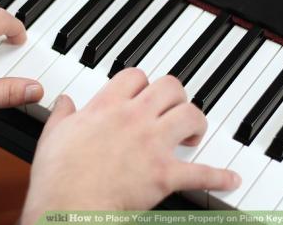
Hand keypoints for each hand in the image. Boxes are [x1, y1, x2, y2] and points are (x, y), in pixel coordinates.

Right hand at [22, 69, 240, 222]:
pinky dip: (218, 176)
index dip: (142, 82)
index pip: (134, 77)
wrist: (69, 204)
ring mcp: (152, 145)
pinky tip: (229, 178)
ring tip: (192, 133)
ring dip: (196, 122)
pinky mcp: (164, 175)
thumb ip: (62, 113)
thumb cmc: (59, 173)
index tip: (143, 91)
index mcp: (107, 107)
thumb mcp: (53, 133)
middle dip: (175, 95)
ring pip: (190, 116)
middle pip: (170, 87)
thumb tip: (63, 102)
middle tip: (172, 107)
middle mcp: (134, 119)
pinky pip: (201, 173)